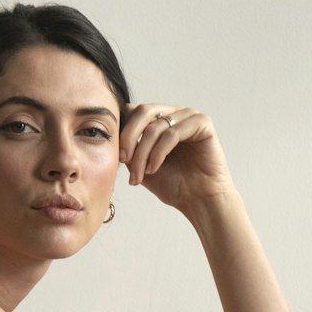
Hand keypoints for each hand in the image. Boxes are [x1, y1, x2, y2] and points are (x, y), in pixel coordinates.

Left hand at [120, 104, 237, 214]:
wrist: (198, 200)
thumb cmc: (173, 184)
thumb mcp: (140, 165)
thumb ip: (128, 148)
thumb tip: (109, 134)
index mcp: (160, 119)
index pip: (134, 111)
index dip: (122, 130)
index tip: (115, 156)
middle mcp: (174, 113)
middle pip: (143, 111)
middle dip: (129, 137)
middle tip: (123, 160)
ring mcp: (189, 116)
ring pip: (156, 126)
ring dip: (143, 152)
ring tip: (140, 174)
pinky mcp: (202, 123)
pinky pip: (172, 133)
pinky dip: (159, 152)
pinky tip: (154, 169)